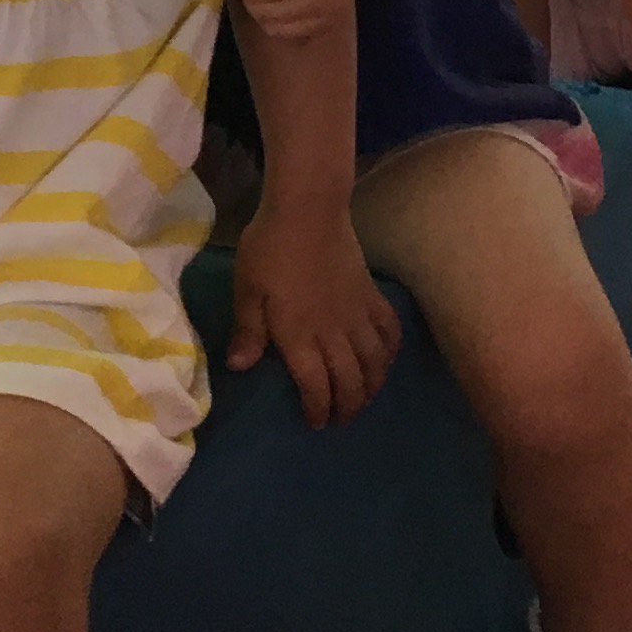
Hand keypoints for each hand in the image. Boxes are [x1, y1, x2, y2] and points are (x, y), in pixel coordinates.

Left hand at [224, 206, 399, 426]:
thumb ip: (247, 330)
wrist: (308, 209)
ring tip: (364, 397)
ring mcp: (357, 314)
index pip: (315, 386)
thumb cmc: (269, 248)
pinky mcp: (372, 294)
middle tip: (341, 419)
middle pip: (350, 381)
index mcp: (300, 335)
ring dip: (372, 386)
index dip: (318, 409)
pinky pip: (390, 330)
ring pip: (375, 362)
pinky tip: (385, 358)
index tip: (315, 422)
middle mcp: (334, 332)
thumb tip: (240, 368)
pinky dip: (391, 350)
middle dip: (348, 407)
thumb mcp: (247, 289)